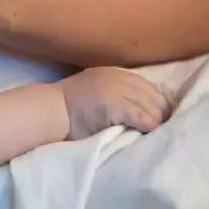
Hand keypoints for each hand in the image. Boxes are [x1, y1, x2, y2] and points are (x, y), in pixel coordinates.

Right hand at [57, 67, 171, 139]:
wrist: (48, 111)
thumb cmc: (66, 108)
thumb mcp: (93, 91)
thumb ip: (114, 93)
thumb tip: (139, 109)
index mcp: (113, 73)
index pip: (148, 87)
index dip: (157, 103)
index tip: (157, 118)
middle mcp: (118, 78)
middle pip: (155, 96)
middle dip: (160, 113)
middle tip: (159, 130)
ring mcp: (117, 90)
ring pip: (153, 107)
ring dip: (156, 122)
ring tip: (152, 134)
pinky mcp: (116, 106)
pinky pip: (144, 117)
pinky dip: (148, 126)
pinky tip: (145, 133)